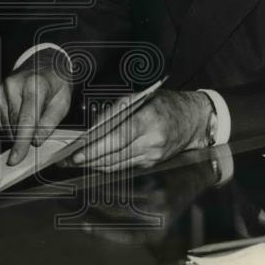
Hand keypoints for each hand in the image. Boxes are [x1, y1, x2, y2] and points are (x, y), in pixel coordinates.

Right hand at [0, 54, 72, 165]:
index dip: (21, 142)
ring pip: (6, 127)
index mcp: (34, 85)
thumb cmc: (55, 85)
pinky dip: (10, 126)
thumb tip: (36, 141)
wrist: (43, 66)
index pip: (26, 120)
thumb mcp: (63, 102)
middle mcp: (12, 86)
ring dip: (18, 131)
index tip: (15, 159)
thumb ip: (51, 122)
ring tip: (31, 116)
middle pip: (15, 126)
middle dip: (26, 137)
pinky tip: (19, 115)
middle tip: (38, 131)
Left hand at [71, 90, 212, 171]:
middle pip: (115, 155)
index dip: (95, 148)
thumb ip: (116, 112)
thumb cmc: (165, 104)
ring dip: (96, 165)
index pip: (117, 138)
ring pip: (118, 164)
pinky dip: (109, 165)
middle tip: (70, 160)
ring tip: (78, 163)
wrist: (193, 119)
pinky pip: (125, 166)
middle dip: (90, 159)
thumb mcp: (140, 98)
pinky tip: (96, 163)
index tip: (77, 153)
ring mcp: (153, 155)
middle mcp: (152, 140)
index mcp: (148, 120)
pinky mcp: (153, 163)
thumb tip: (93, 128)